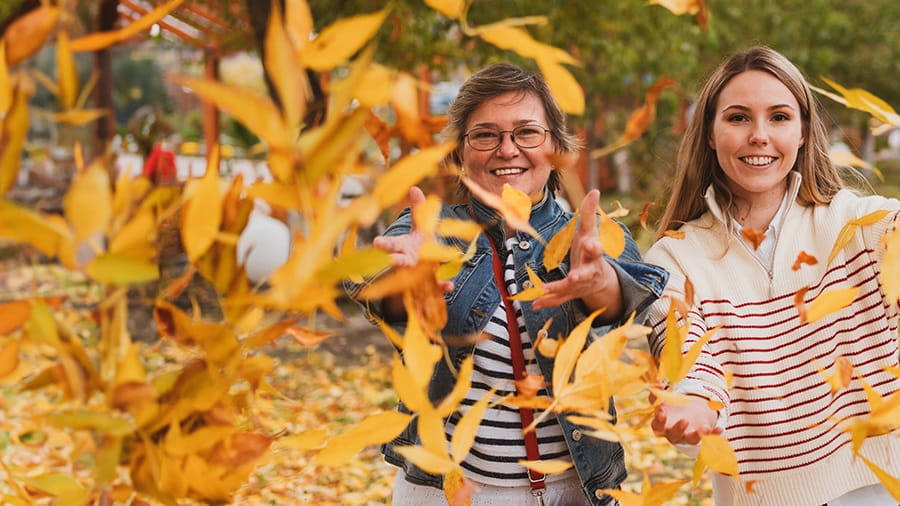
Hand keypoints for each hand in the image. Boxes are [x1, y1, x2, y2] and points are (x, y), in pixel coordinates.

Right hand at [372, 187, 453, 318]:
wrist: (426, 270)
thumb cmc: (419, 246)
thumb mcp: (420, 228)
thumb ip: (418, 210)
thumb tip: (414, 187)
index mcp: (402, 247)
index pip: (391, 244)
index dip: (384, 244)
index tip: (376, 242)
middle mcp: (407, 262)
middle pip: (399, 262)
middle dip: (395, 260)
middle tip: (391, 260)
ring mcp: (417, 275)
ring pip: (415, 277)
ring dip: (417, 276)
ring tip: (417, 276)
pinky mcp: (430, 284)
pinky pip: (436, 287)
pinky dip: (442, 287)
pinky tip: (451, 285)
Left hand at [532, 190, 621, 317]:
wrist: (599, 279)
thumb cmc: (591, 250)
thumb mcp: (590, 231)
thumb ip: (590, 212)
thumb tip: (595, 189)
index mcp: (595, 254)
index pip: (597, 250)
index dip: (595, 247)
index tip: (592, 244)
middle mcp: (590, 271)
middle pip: (586, 274)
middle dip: (580, 275)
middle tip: (573, 276)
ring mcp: (581, 285)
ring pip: (570, 289)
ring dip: (557, 289)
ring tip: (542, 290)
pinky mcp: (571, 294)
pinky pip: (560, 300)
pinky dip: (548, 302)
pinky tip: (534, 304)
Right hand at [651, 395, 720, 444]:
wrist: (687, 412)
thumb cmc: (672, 407)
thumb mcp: (665, 399)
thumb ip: (658, 392)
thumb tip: (657, 382)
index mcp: (662, 425)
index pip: (657, 426)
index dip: (659, 421)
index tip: (662, 413)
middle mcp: (673, 433)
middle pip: (673, 436)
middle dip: (678, 429)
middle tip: (684, 420)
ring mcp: (687, 436)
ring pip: (691, 440)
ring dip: (697, 435)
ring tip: (704, 428)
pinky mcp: (700, 436)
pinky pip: (708, 437)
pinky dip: (714, 434)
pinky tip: (719, 429)